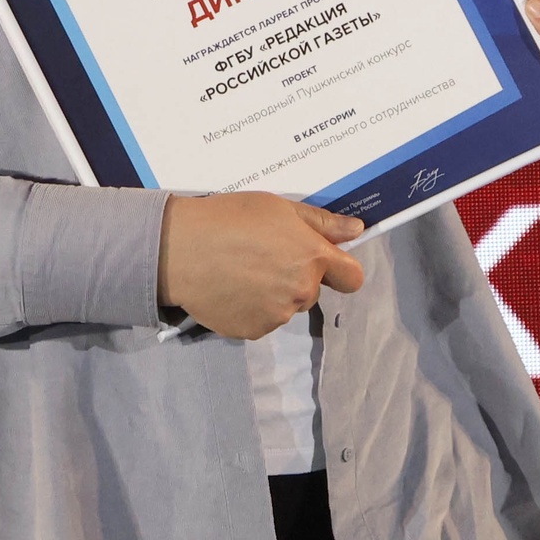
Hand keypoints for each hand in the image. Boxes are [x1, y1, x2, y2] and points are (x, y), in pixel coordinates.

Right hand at [156, 191, 366, 338]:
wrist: (182, 249)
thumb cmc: (232, 218)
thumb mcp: (280, 208)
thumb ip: (322, 223)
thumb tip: (357, 231)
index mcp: (314, 259)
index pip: (353, 278)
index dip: (342, 269)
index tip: (325, 261)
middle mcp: (302, 292)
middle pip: (313, 290)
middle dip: (298, 277)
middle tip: (266, 257)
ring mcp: (277, 316)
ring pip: (287, 306)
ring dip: (275, 294)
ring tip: (243, 272)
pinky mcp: (253, 331)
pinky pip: (262, 321)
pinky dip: (252, 309)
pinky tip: (232, 289)